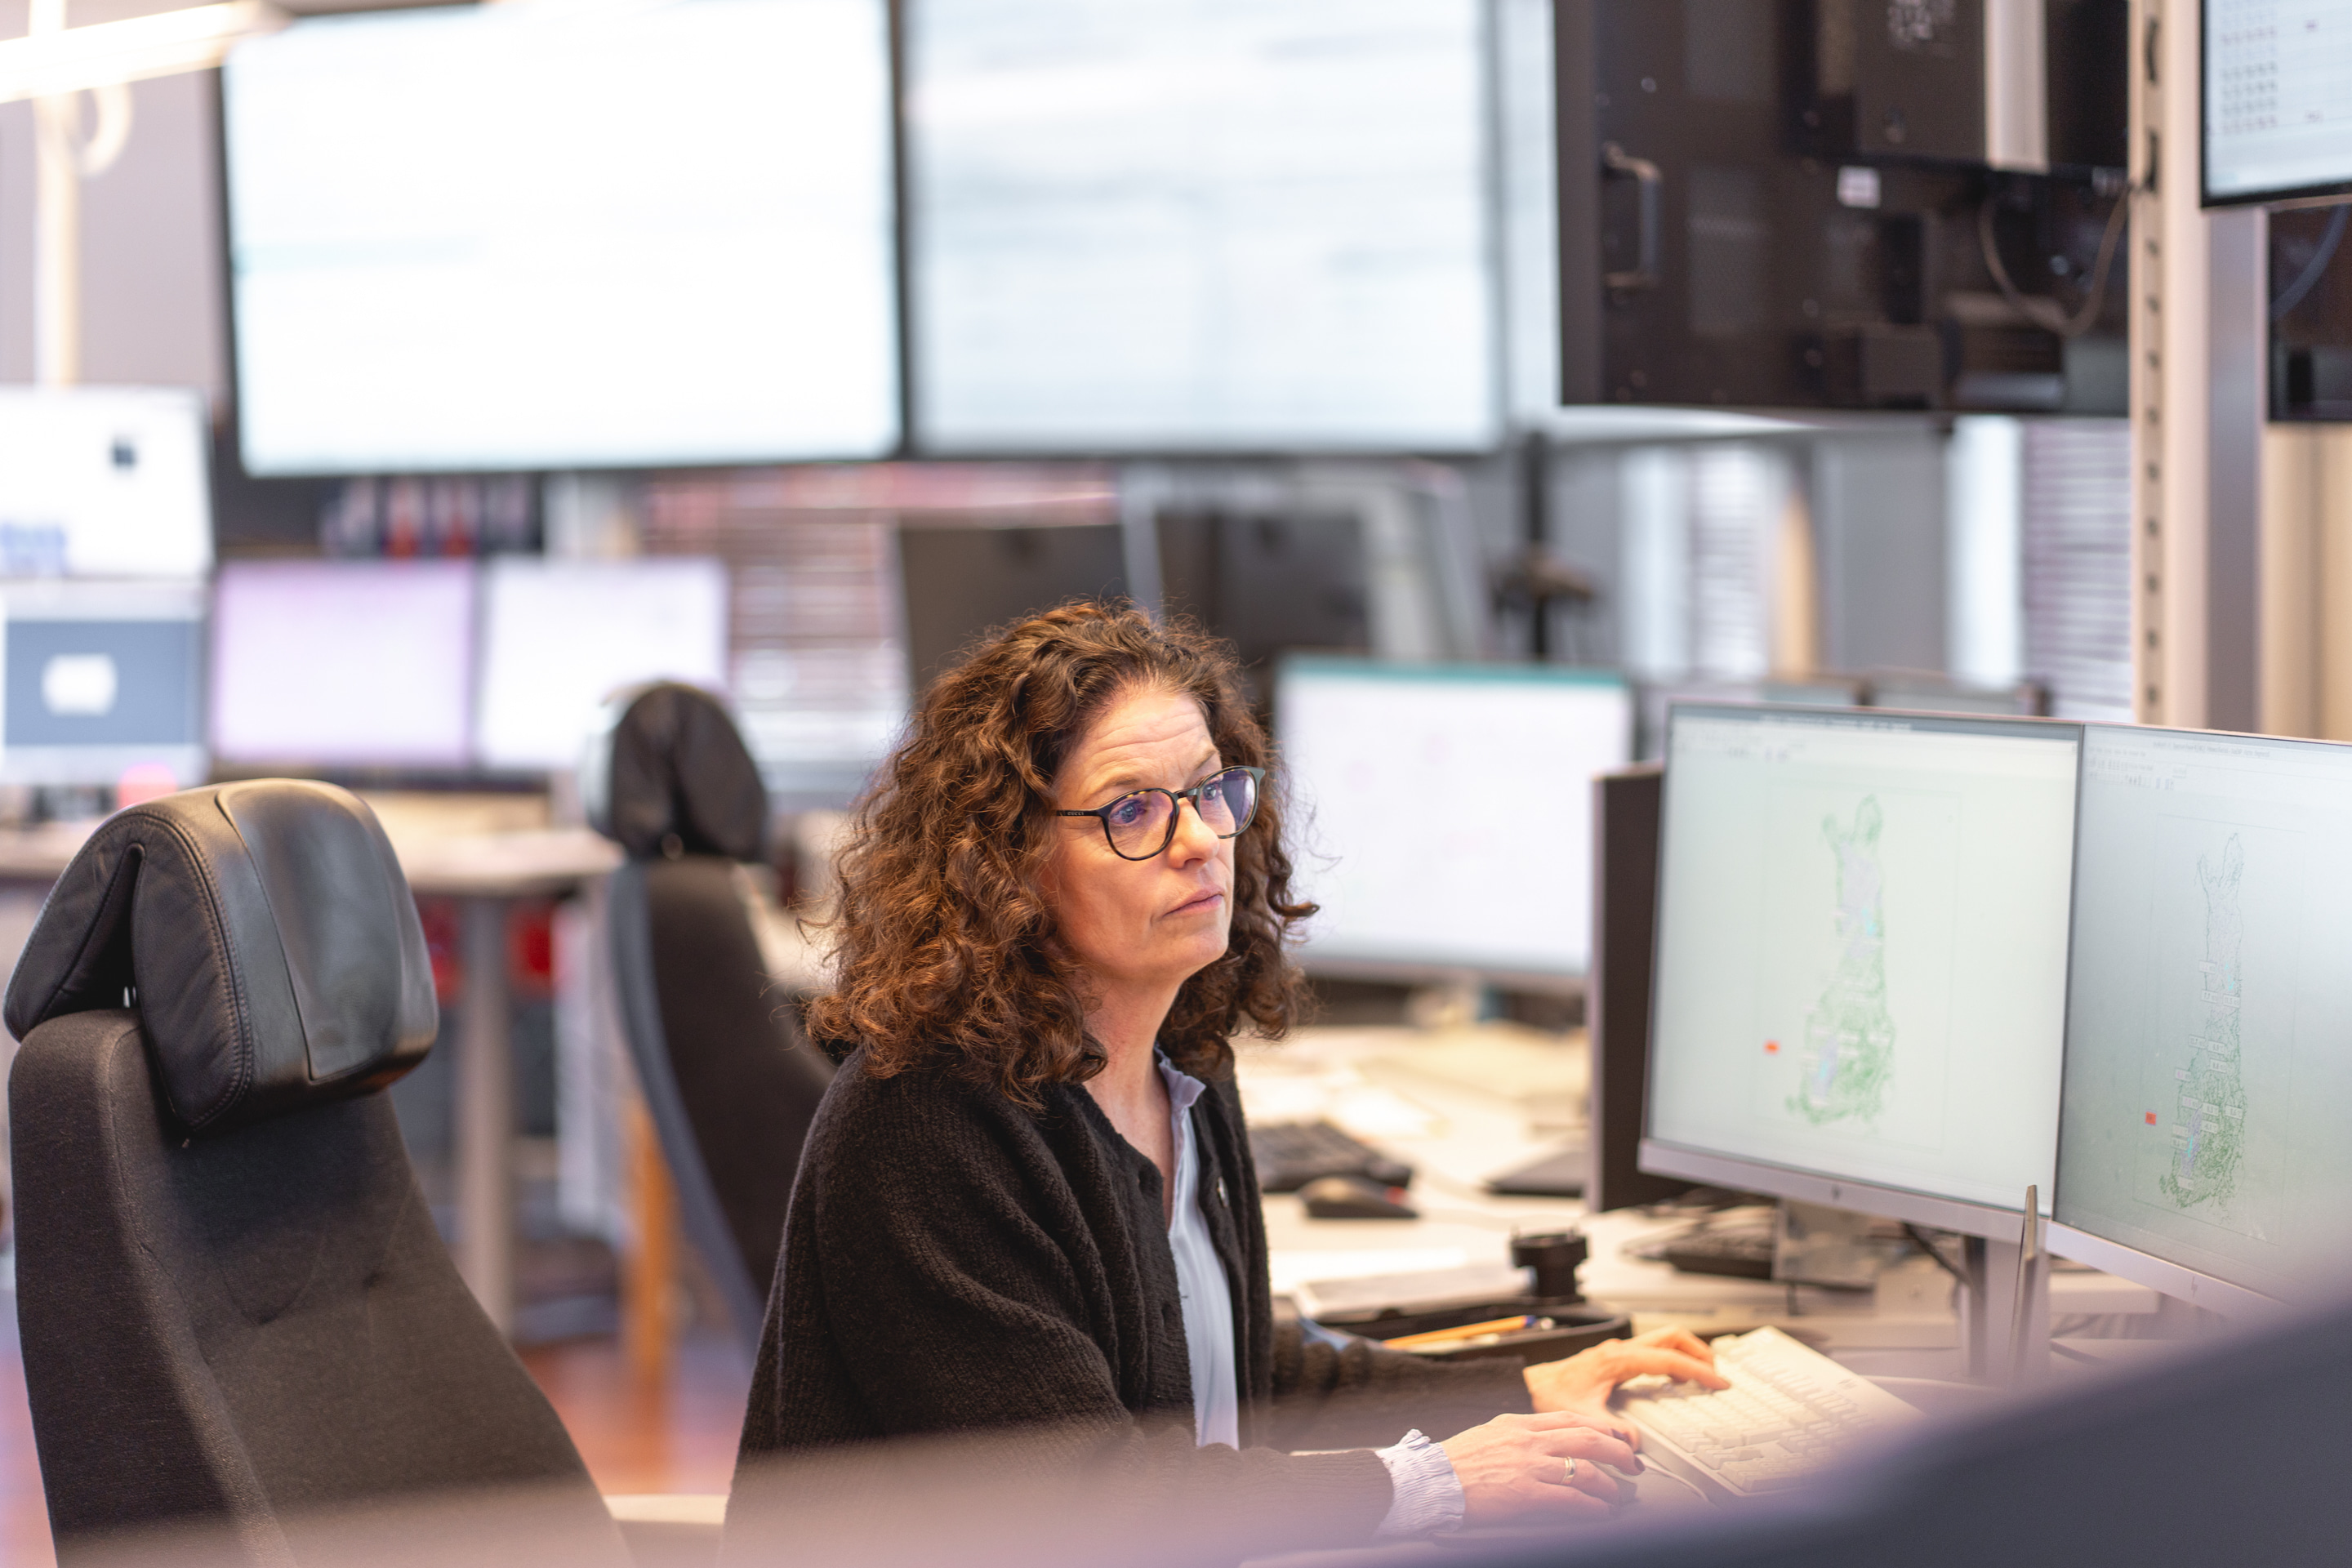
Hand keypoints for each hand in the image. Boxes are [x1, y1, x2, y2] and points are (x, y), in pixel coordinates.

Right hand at [1438, 1411, 1642, 1523]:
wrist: (1431, 1480)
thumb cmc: (1454, 1462)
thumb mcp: (1489, 1434)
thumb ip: (1517, 1435)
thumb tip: (1543, 1442)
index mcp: (1518, 1422)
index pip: (1570, 1418)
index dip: (1600, 1428)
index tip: (1616, 1438)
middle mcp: (1528, 1439)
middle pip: (1587, 1437)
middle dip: (1617, 1451)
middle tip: (1632, 1464)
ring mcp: (1529, 1465)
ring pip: (1585, 1469)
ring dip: (1609, 1485)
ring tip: (1617, 1496)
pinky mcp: (1526, 1493)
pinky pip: (1571, 1498)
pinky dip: (1593, 1506)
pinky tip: (1602, 1512)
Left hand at [1522, 1326, 1728, 1428]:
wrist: (1531, 1382)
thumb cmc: (1550, 1393)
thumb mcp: (1581, 1416)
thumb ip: (1609, 1431)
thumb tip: (1634, 1444)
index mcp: (1618, 1360)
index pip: (1670, 1360)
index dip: (1698, 1371)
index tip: (1717, 1382)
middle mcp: (1621, 1350)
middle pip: (1672, 1336)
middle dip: (1699, 1351)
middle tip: (1715, 1374)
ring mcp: (1620, 1351)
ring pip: (1664, 1339)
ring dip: (1687, 1353)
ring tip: (1700, 1376)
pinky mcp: (1617, 1357)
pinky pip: (1653, 1350)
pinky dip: (1671, 1359)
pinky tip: (1672, 1380)